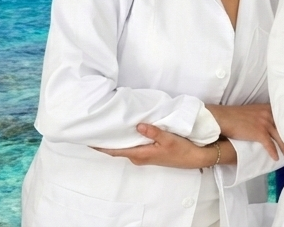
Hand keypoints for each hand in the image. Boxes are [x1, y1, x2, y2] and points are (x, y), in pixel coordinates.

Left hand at [94, 124, 229, 168]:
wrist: (196, 158)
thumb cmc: (183, 150)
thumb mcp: (169, 140)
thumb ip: (153, 132)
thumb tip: (138, 126)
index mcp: (140, 154)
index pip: (115, 151)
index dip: (100, 146)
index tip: (87, 140)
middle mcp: (139, 157)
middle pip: (117, 149)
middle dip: (106, 141)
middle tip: (96, 128)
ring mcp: (144, 156)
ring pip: (125, 147)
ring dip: (117, 139)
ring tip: (108, 127)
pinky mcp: (149, 153)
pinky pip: (132, 146)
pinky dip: (127, 139)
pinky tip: (126, 131)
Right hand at [207, 103, 283, 160]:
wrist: (222, 118)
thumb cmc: (234, 115)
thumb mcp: (253, 111)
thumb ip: (263, 114)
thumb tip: (268, 122)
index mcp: (268, 108)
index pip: (283, 117)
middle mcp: (268, 114)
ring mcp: (264, 123)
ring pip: (279, 137)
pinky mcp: (259, 132)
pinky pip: (269, 145)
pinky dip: (273, 152)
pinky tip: (276, 158)